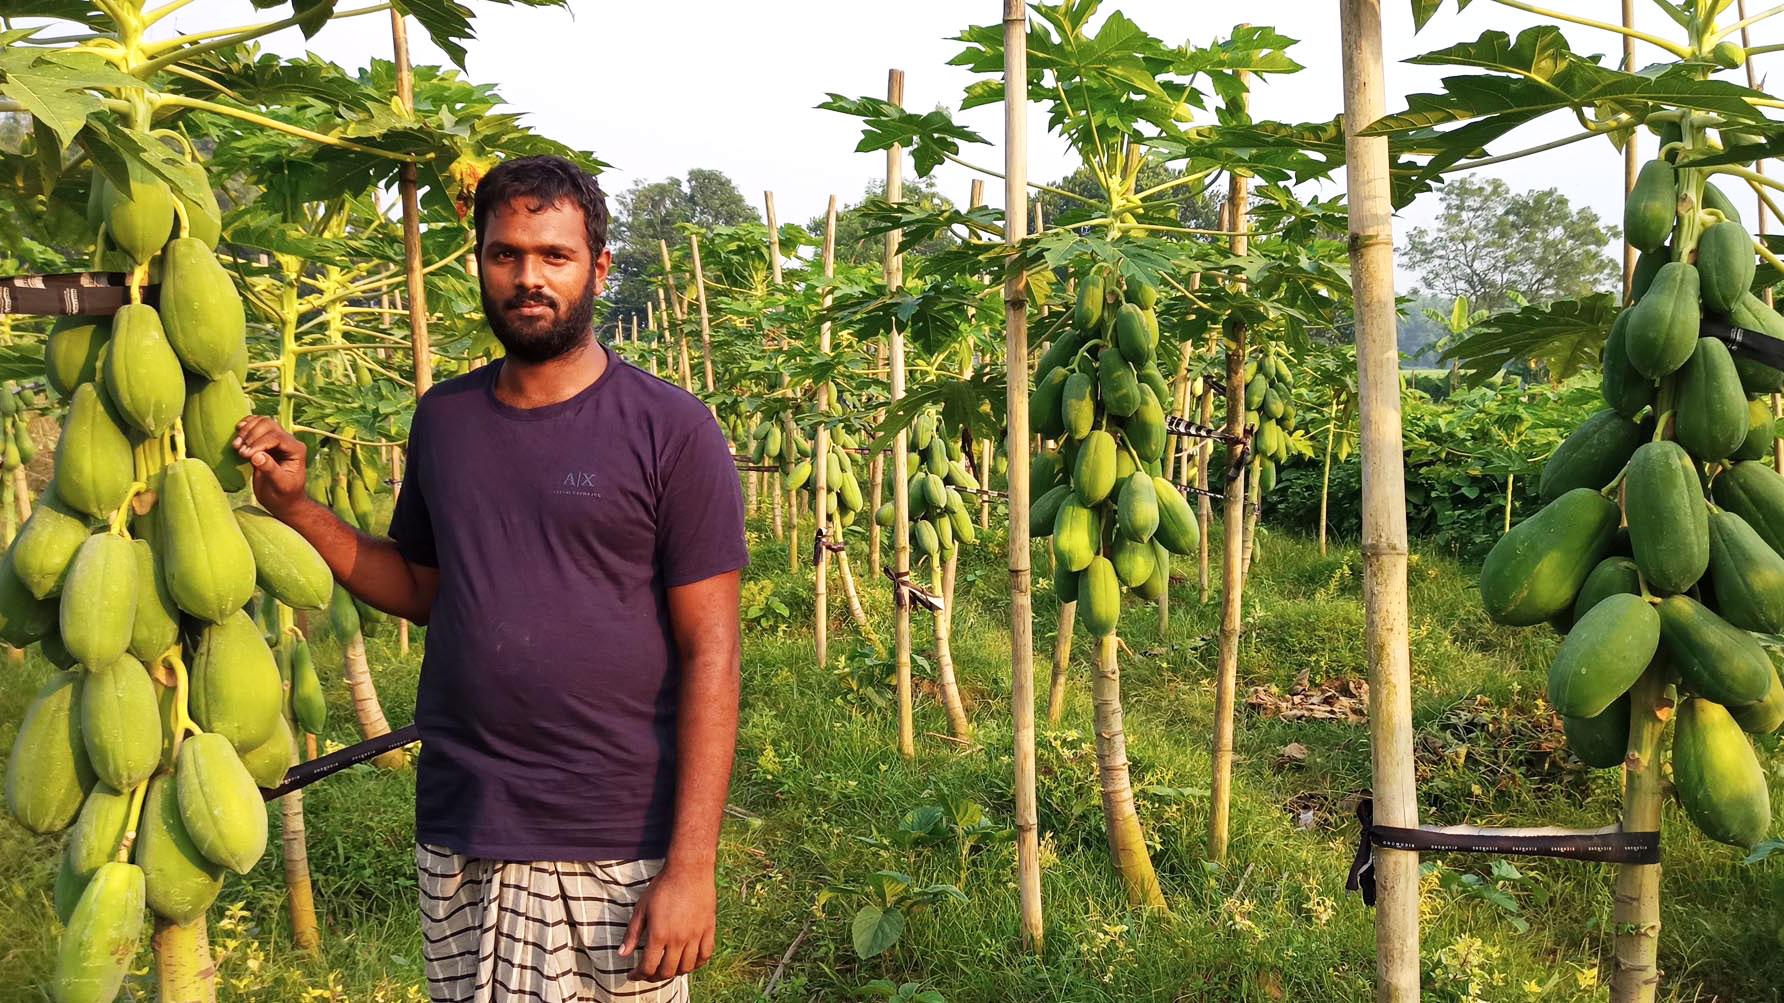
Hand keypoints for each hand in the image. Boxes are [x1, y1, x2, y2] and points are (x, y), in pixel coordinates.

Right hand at [232, 416, 308, 517]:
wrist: (282, 501)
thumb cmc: (284, 496)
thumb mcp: (279, 486)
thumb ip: (270, 470)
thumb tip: (257, 456)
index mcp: (296, 450)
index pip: (276, 437)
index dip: (259, 443)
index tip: (246, 455)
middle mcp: (288, 441)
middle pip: (268, 425)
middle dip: (251, 435)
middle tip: (239, 451)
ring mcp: (276, 440)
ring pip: (262, 423)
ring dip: (246, 431)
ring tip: (236, 446)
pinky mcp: (265, 443)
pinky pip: (256, 427)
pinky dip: (246, 426)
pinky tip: (237, 430)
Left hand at [618, 863, 715, 981]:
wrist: (689, 870)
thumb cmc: (662, 887)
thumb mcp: (642, 908)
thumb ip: (632, 933)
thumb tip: (622, 955)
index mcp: (659, 934)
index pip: (648, 967)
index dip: (638, 975)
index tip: (633, 975)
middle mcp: (678, 939)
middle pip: (667, 971)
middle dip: (655, 977)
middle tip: (649, 973)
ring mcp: (695, 935)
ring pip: (687, 967)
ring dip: (675, 972)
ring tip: (667, 968)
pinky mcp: (708, 929)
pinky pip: (705, 955)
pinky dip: (697, 964)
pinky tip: (689, 961)